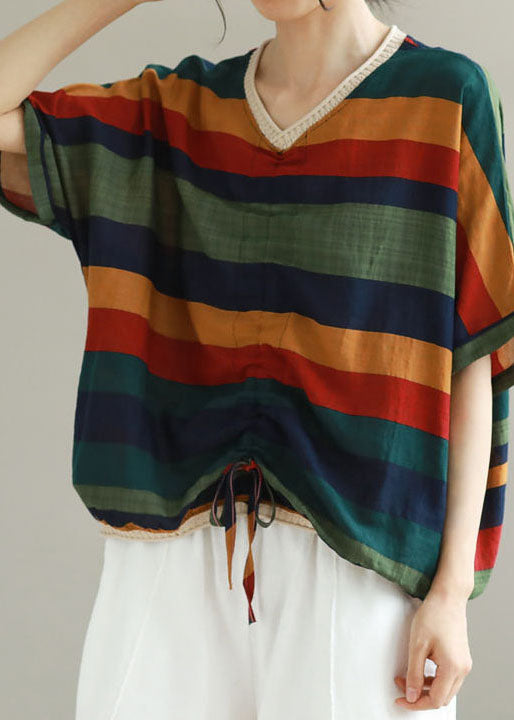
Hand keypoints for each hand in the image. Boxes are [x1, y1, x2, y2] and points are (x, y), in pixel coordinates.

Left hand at [394, 589, 472, 710]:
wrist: (448, 597)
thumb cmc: (433, 615)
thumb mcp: (417, 646)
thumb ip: (414, 674)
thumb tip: (411, 695)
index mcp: (453, 668)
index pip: (434, 699)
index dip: (415, 703)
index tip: (401, 698)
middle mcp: (462, 669)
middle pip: (441, 698)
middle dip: (420, 697)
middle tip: (402, 687)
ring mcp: (464, 664)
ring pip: (445, 689)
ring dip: (426, 688)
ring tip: (407, 677)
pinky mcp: (461, 658)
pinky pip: (448, 678)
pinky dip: (433, 679)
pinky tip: (420, 670)